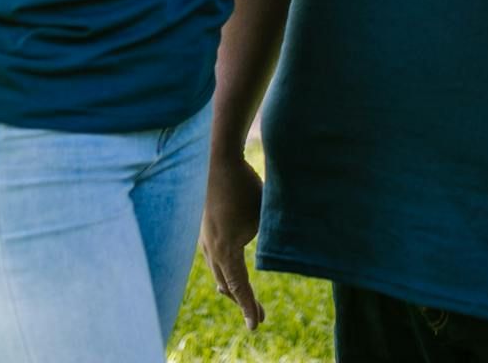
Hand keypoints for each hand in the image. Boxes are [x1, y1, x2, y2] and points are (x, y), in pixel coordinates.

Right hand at [201, 150, 266, 330]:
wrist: (217, 162)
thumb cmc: (244, 187)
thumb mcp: (263, 215)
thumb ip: (269, 238)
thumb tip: (282, 253)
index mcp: (226, 250)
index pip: (239, 286)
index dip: (248, 306)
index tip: (256, 326)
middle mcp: (211, 249)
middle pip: (227, 285)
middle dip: (243, 301)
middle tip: (259, 317)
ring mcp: (205, 240)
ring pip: (218, 273)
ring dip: (232, 287)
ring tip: (244, 298)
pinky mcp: (205, 230)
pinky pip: (214, 259)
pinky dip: (224, 272)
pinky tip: (229, 273)